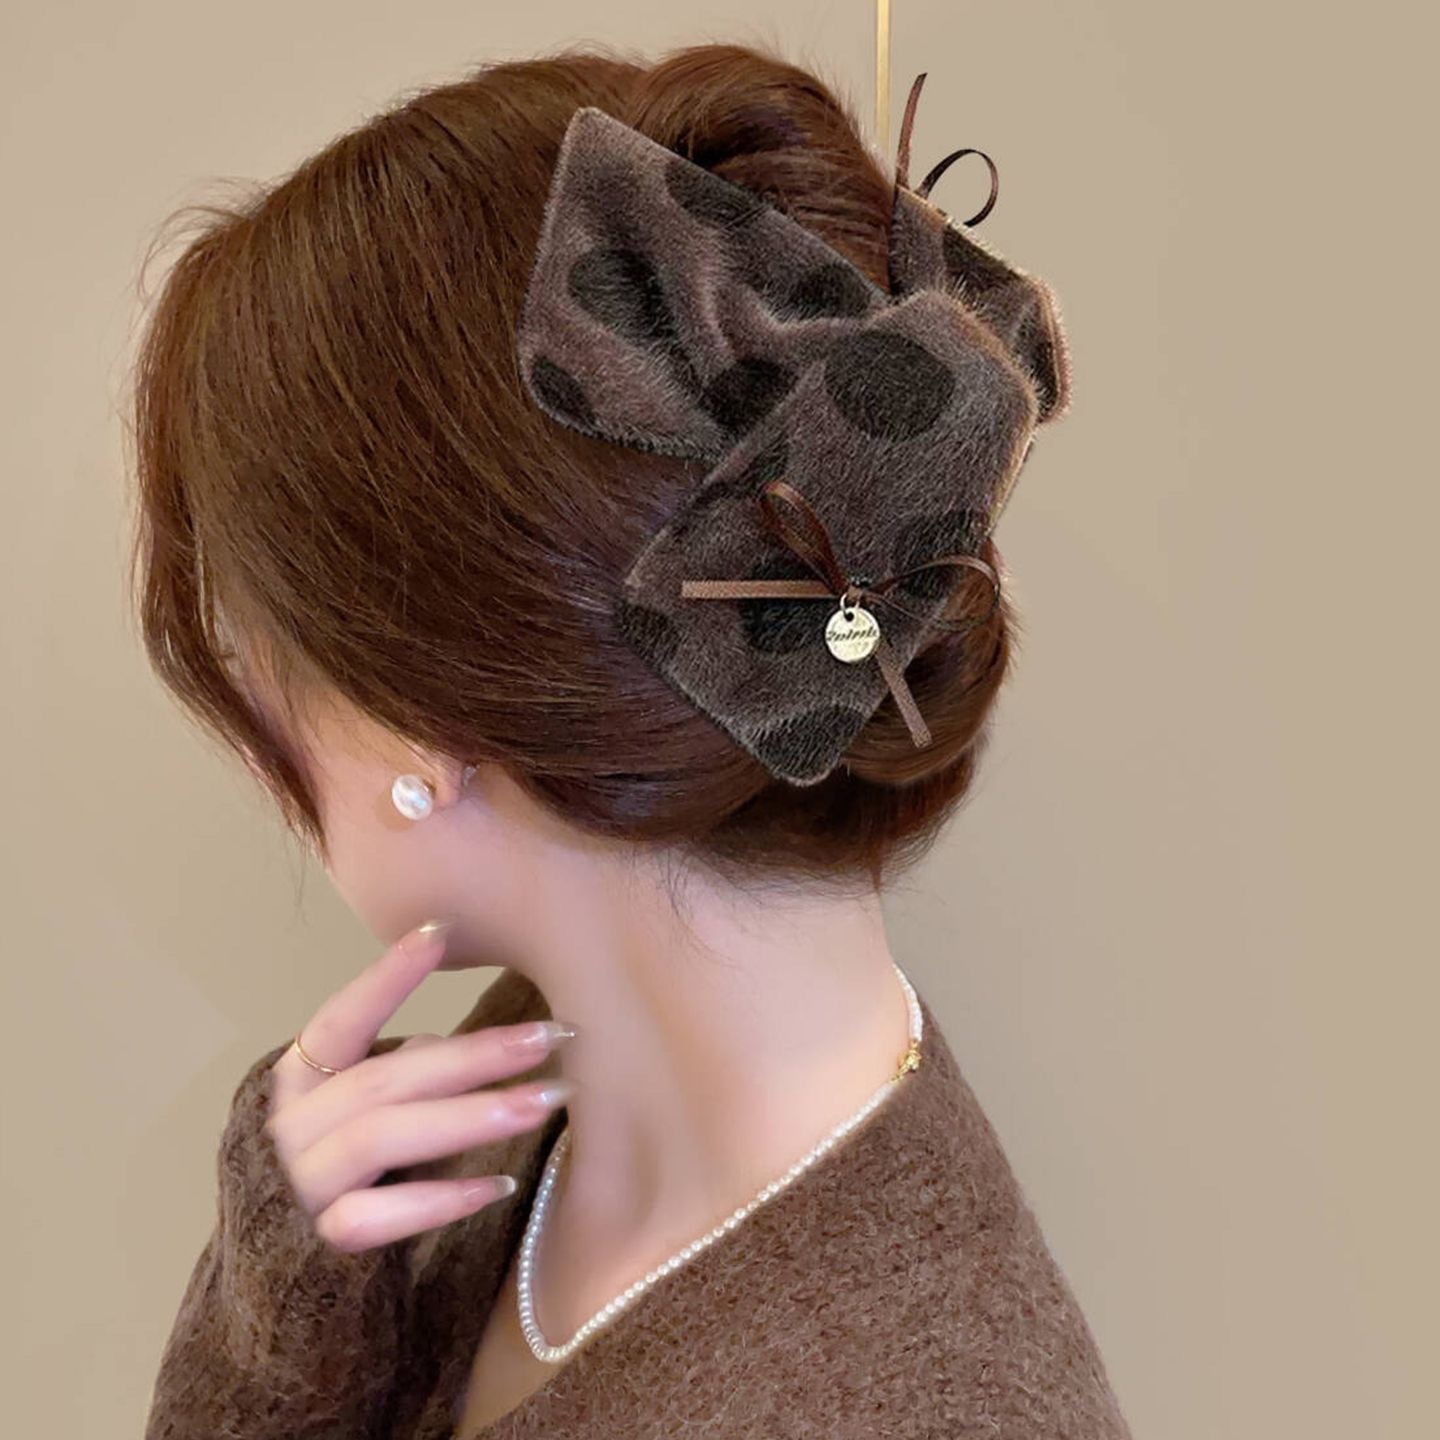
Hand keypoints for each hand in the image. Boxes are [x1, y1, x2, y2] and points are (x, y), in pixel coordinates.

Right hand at [264, 921, 574, 1252]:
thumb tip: (447, 1043)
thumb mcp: (353, 1114)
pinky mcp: (319, 1250)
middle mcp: (289, 1129)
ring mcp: (300, 1188)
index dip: (386, 977)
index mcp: (297, 1082)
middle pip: (386, 1078)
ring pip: (382, 1137)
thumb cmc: (336, 1178)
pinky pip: (376, 1218)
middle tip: (552, 1037)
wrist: (282, 1290)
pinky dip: (438, 1200)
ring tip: (542, 1101)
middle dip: (475, 1054)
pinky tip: (497, 1185)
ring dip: (469, 1115)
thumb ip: (392, 1073)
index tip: (441, 931)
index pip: (340, 1020)